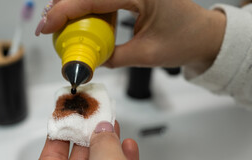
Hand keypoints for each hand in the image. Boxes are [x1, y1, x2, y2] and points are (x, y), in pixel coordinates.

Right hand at [36, 0, 225, 68]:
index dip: (64, 11)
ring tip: (61, 27)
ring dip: (74, 7)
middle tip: (49, 28)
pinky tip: (81, 23)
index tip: (46, 27)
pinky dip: (88, 9)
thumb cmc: (185, 42)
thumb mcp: (146, 54)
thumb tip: (88, 61)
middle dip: (64, 7)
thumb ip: (113, 57)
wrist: (205, 36)